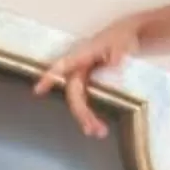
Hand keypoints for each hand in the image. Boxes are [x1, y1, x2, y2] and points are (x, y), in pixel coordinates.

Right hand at [32, 13, 148, 137]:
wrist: (131, 38)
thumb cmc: (124, 36)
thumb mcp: (124, 39)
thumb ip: (118, 50)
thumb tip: (114, 61)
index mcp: (84, 54)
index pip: (64, 65)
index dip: (50, 77)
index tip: (38, 90)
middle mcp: (80, 68)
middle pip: (74, 93)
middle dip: (81, 112)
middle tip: (92, 130)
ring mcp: (86, 78)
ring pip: (80, 101)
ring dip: (86, 118)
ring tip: (99, 133)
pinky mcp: (93, 85)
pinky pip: (88, 102)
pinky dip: (93, 116)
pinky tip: (99, 129)